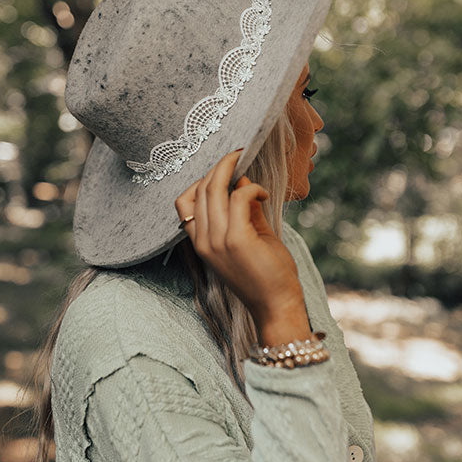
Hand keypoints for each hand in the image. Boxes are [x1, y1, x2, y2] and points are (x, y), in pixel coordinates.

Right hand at [174, 149, 307, 331]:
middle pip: (200, 189)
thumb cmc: (266, 275)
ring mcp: (218, 241)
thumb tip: (242, 181)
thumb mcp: (249, 237)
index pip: (184, 202)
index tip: (223, 169)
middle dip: (219, 166)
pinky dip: (252, 188)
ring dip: (232, 169)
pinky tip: (263, 195)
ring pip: (215, 188)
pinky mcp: (237, 239)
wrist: (276, 306)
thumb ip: (244, 210)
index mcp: (201, 243)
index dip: (202, 179)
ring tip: (247, 165)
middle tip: (238, 154)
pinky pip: (239, 196)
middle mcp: (204, 241)